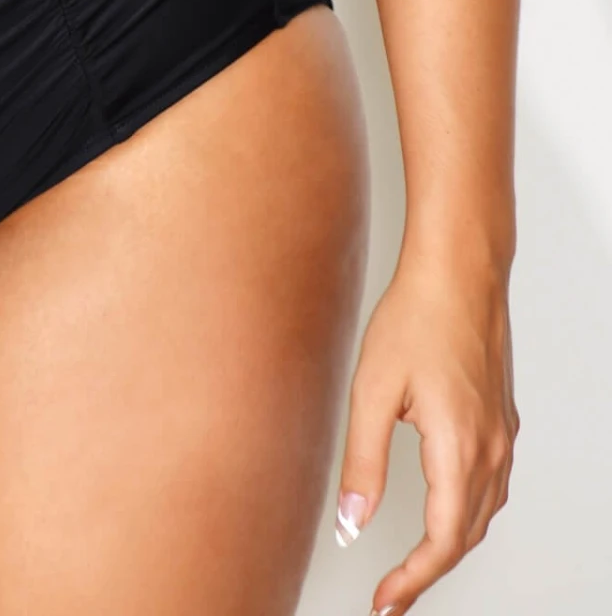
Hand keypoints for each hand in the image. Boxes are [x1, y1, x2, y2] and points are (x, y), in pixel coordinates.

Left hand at [333, 250, 517, 612]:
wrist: (459, 270)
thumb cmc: (416, 316)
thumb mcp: (372, 390)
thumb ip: (361, 462)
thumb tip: (351, 521)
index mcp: (459, 451)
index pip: (441, 543)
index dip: (412, 581)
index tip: (385, 603)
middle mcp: (491, 450)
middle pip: (464, 537)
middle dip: (428, 572)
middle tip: (392, 594)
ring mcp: (503, 435)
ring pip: (483, 514)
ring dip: (451, 545)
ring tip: (414, 564)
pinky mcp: (502, 419)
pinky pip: (492, 486)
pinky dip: (468, 513)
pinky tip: (447, 509)